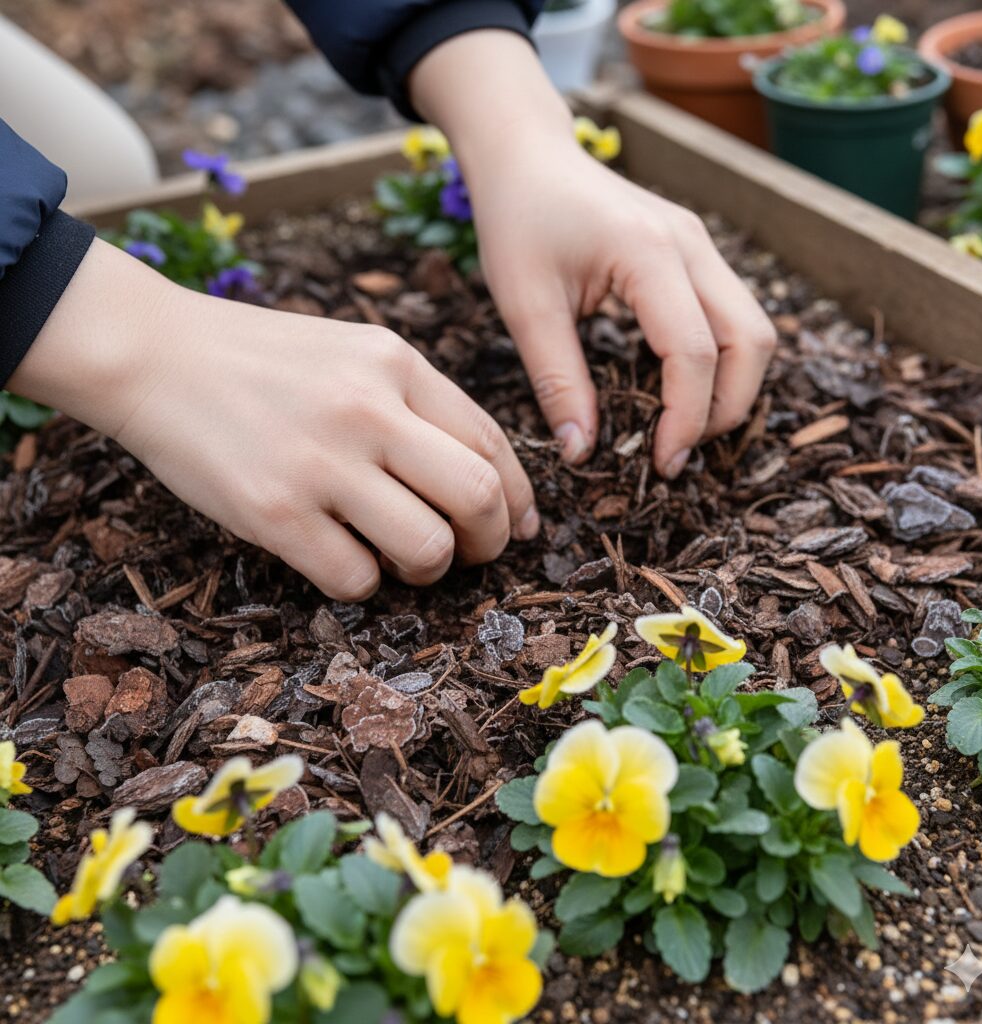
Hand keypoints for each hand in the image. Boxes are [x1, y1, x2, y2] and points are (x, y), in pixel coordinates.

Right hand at [11, 240, 537, 599]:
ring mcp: (321, 463)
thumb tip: (485, 478)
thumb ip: (418, 403)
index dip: (520, 496)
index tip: (520, 525)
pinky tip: (346, 560)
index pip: (493, 442)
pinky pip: (356, 578)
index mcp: (397, 363)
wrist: (154, 354)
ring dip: (430, 569)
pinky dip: (365, 583)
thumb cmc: (262, 360)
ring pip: (427, 548)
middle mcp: (368, 410)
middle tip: (477, 554)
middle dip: (493, 541)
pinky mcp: (274, 513)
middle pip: (478, 498)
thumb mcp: (354, 351)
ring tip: (406, 558)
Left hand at [411, 32, 777, 478]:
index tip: (659, 464)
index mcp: (649, 253)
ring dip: (731, 386)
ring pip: (754, 328)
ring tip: (680, 427)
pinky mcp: (696, 253)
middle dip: (727, 408)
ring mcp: (701, 244)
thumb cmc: (517, 220)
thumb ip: (557, 382)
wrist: (526, 156)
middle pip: (752, 341)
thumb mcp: (524, 306)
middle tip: (676, 451)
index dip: (685, 419)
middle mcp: (692, 244)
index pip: (695, 353)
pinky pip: (732, 315)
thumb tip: (582, 453)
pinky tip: (676, 389)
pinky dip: (720, 361)